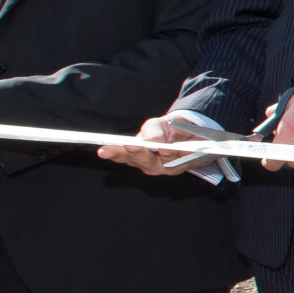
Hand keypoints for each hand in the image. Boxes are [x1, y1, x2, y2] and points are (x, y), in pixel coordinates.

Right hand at [97, 112, 218, 175]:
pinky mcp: (184, 167)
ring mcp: (167, 167)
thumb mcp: (157, 124)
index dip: (112, 153)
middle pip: (142, 161)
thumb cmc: (166, 129)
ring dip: (165, 154)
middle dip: (138, 153)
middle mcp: (149, 164)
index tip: (103, 150)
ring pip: (165, 162)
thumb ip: (152, 130)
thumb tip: (153, 142)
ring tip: (165, 148)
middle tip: (133, 146)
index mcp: (135, 153)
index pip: (121, 155)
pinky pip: (186, 162)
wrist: (191, 132)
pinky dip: (186, 155)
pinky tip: (186, 151)